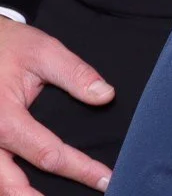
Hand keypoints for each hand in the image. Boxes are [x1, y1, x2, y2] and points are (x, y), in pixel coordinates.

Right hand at [0, 20, 113, 192]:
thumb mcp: (44, 52)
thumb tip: (105, 96)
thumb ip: (76, 74)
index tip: (106, 179)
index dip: (81, 170)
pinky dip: (8, 184)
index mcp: (5, 118)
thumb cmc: (8, 45)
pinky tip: (29, 189)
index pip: (49, 155)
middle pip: (12, 186)